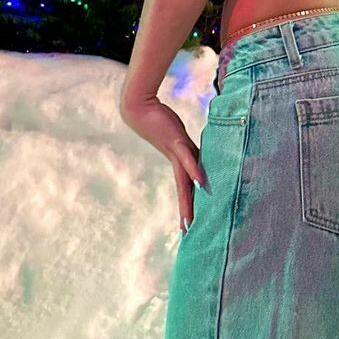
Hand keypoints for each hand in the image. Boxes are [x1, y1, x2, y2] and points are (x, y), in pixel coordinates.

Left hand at [119, 93, 206, 233]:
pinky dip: (194, 171)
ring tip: (190, 219)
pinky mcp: (176, 142)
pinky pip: (187, 159)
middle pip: (184, 191)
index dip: (189, 206)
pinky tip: (199, 183)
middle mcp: (177, 162)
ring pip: (184, 181)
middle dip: (186, 211)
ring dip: (188, 201)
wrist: (139, 107)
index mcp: (178, 162)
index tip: (189, 224)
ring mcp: (175, 153)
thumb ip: (187, 146)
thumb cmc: (158, 119)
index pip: (186, 188)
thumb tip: (196, 152)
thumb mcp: (178, 135)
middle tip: (187, 232)